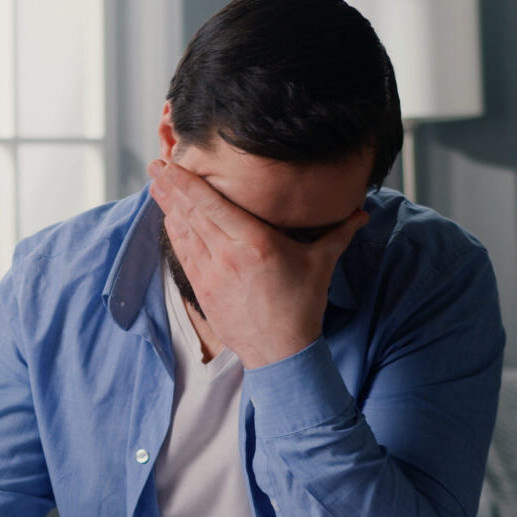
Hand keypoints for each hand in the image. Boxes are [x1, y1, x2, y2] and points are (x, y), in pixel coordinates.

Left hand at [148, 157, 367, 367]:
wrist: (281, 351)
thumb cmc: (301, 306)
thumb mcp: (321, 264)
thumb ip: (339, 233)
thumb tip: (362, 212)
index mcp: (255, 242)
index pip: (213, 204)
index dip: (188, 183)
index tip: (170, 165)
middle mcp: (228, 255)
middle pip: (193, 213)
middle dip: (170, 188)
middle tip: (153, 165)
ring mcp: (212, 273)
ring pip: (184, 232)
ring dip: (167, 207)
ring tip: (154, 185)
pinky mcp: (203, 289)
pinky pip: (184, 255)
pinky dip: (174, 234)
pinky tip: (167, 219)